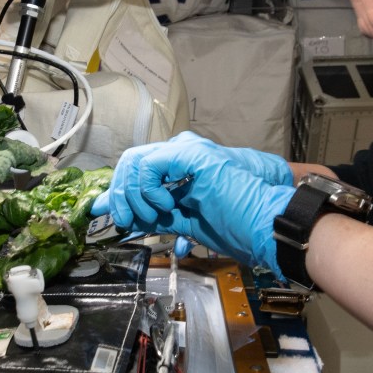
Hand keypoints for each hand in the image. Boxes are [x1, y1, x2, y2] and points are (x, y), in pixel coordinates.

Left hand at [92, 132, 290, 224]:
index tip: (108, 215)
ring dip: (133, 196)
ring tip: (153, 217)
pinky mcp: (191, 154)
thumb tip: (121, 216)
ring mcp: (186, 150)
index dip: (117, 192)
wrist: (264, 222)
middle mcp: (179, 152)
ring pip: (134, 162)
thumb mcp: (181, 221)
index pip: (135, 169)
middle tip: (128, 221)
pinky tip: (165, 205)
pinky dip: (147, 189)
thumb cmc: (233, 223)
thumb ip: (151, 215)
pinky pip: (150, 165)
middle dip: (120, 195)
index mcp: (178, 165)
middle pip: (129, 162)